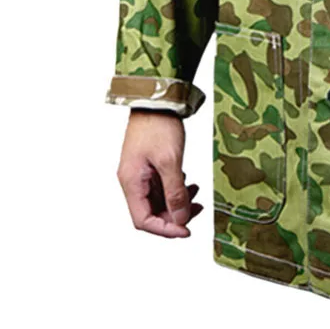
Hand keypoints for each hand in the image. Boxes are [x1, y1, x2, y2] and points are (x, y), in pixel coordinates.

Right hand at [116, 108, 202, 236]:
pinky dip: (176, 189)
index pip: (143, 220)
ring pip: (158, 199)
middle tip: (197, 212)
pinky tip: (189, 183)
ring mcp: (141, 173)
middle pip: (151, 212)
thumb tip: (181, 218)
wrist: (157, 98)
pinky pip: (161, 186)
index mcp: (132, 182)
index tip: (186, 230)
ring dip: (177, 202)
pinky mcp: (149, 165)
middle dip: (174, 216)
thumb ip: (175, 191)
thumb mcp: (170, 160)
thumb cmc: (159, 125)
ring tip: (197, 197)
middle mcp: (133, 180)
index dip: (165, 229)